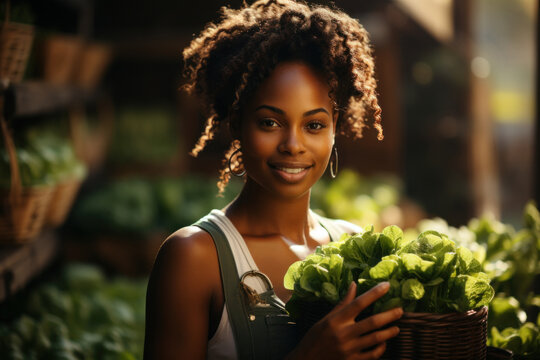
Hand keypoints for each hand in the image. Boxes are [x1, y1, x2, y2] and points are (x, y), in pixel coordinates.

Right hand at [288, 282, 402, 359]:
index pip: (358, 303)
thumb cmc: (315, 337)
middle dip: (389, 315)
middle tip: (400, 310)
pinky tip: (384, 343)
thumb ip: (343, 303)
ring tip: (396, 328)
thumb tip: (354, 285)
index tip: (386, 285)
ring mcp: (349, 349)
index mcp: (336, 320)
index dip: (374, 293)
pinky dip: (380, 348)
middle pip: (372, 322)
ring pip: (375, 339)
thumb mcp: (326, 318)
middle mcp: (344, 333)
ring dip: (389, 332)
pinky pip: (372, 355)